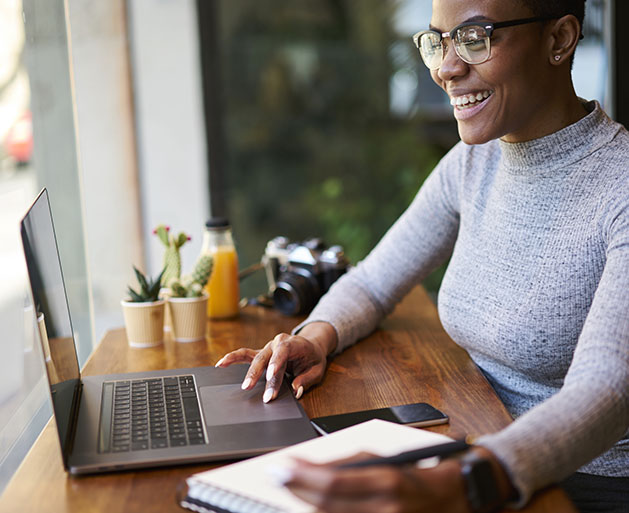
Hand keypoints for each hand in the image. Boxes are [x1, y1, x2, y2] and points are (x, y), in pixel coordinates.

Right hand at [214, 322, 337, 401]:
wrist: (311, 345)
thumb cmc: (314, 357)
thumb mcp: (317, 369)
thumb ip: (307, 379)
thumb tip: (296, 390)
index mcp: (293, 343)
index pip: (283, 351)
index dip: (276, 362)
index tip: (271, 376)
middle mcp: (278, 342)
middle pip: (266, 357)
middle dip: (259, 374)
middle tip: (252, 388)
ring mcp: (268, 347)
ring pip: (255, 358)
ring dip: (248, 372)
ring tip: (243, 385)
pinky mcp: (261, 353)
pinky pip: (245, 354)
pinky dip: (233, 358)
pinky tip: (221, 364)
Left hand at [282, 454, 470, 512]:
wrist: (453, 500)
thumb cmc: (415, 474)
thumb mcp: (383, 459)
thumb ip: (347, 464)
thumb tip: (310, 468)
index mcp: (387, 482)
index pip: (334, 482)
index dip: (302, 477)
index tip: (281, 467)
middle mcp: (386, 510)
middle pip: (327, 506)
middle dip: (296, 490)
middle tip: (275, 477)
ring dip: (304, 507)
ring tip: (288, 492)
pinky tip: (310, 508)